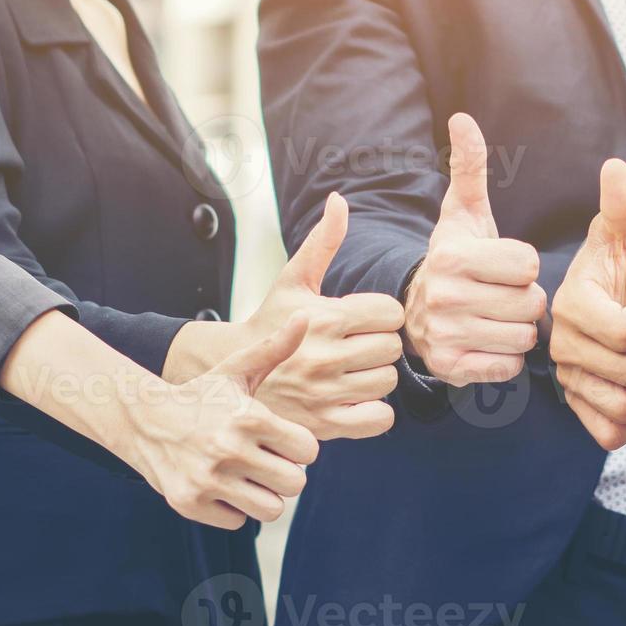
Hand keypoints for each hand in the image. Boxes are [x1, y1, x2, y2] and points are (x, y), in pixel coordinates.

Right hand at [123, 317, 320, 529]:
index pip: (308, 451)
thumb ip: (274, 349)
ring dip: (263, 496)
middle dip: (285, 474)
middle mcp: (228, 448)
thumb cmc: (201, 397)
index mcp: (248, 417)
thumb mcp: (236, 371)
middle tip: (265, 462)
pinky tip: (221, 487)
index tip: (280, 441)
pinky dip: (233, 509)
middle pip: (294, 483)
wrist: (142, 419)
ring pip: (271, 508)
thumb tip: (303, 318)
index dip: (298, 448)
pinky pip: (237, 522)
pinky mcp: (189, 503)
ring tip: (247, 477)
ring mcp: (207, 479)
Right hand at [241, 193, 403, 438]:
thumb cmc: (270, 321)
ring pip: (388, 382)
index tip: (362, 319)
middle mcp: (326, 356)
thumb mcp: (293, 280)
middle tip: (357, 346)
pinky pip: (380, 419)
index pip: (390, 313)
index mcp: (324, 318)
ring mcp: (326, 393)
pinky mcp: (326, 425)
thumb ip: (322, 241)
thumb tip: (339, 200)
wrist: (232, 372)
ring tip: (352, 370)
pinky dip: (374, 411)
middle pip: (393, 348)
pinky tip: (355, 397)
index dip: (380, 314)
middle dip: (379, 345)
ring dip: (376, 377)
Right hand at [402, 113, 546, 384]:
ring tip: (496, 318)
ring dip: (518, 329)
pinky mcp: (451, 368)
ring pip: (523, 336)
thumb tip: (462, 118)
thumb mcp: (462, 214)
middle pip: (531, 303)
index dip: (523, 266)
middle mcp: (445, 296)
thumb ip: (468, 167)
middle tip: (501, 296)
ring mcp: (446, 335)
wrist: (416, 311)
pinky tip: (488, 342)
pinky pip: (508, 366)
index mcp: (452, 256)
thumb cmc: (455, 259)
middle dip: (525, 300)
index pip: (528, 264)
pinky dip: (506, 358)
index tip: (501, 267)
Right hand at [552, 158, 625, 449]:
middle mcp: (559, 345)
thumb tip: (615, 168)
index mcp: (569, 304)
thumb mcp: (624, 234)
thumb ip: (620, 206)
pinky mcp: (579, 409)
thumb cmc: (623, 266)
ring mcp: (567, 380)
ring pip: (621, 405)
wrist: (620, 301)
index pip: (623, 332)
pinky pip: (611, 433)